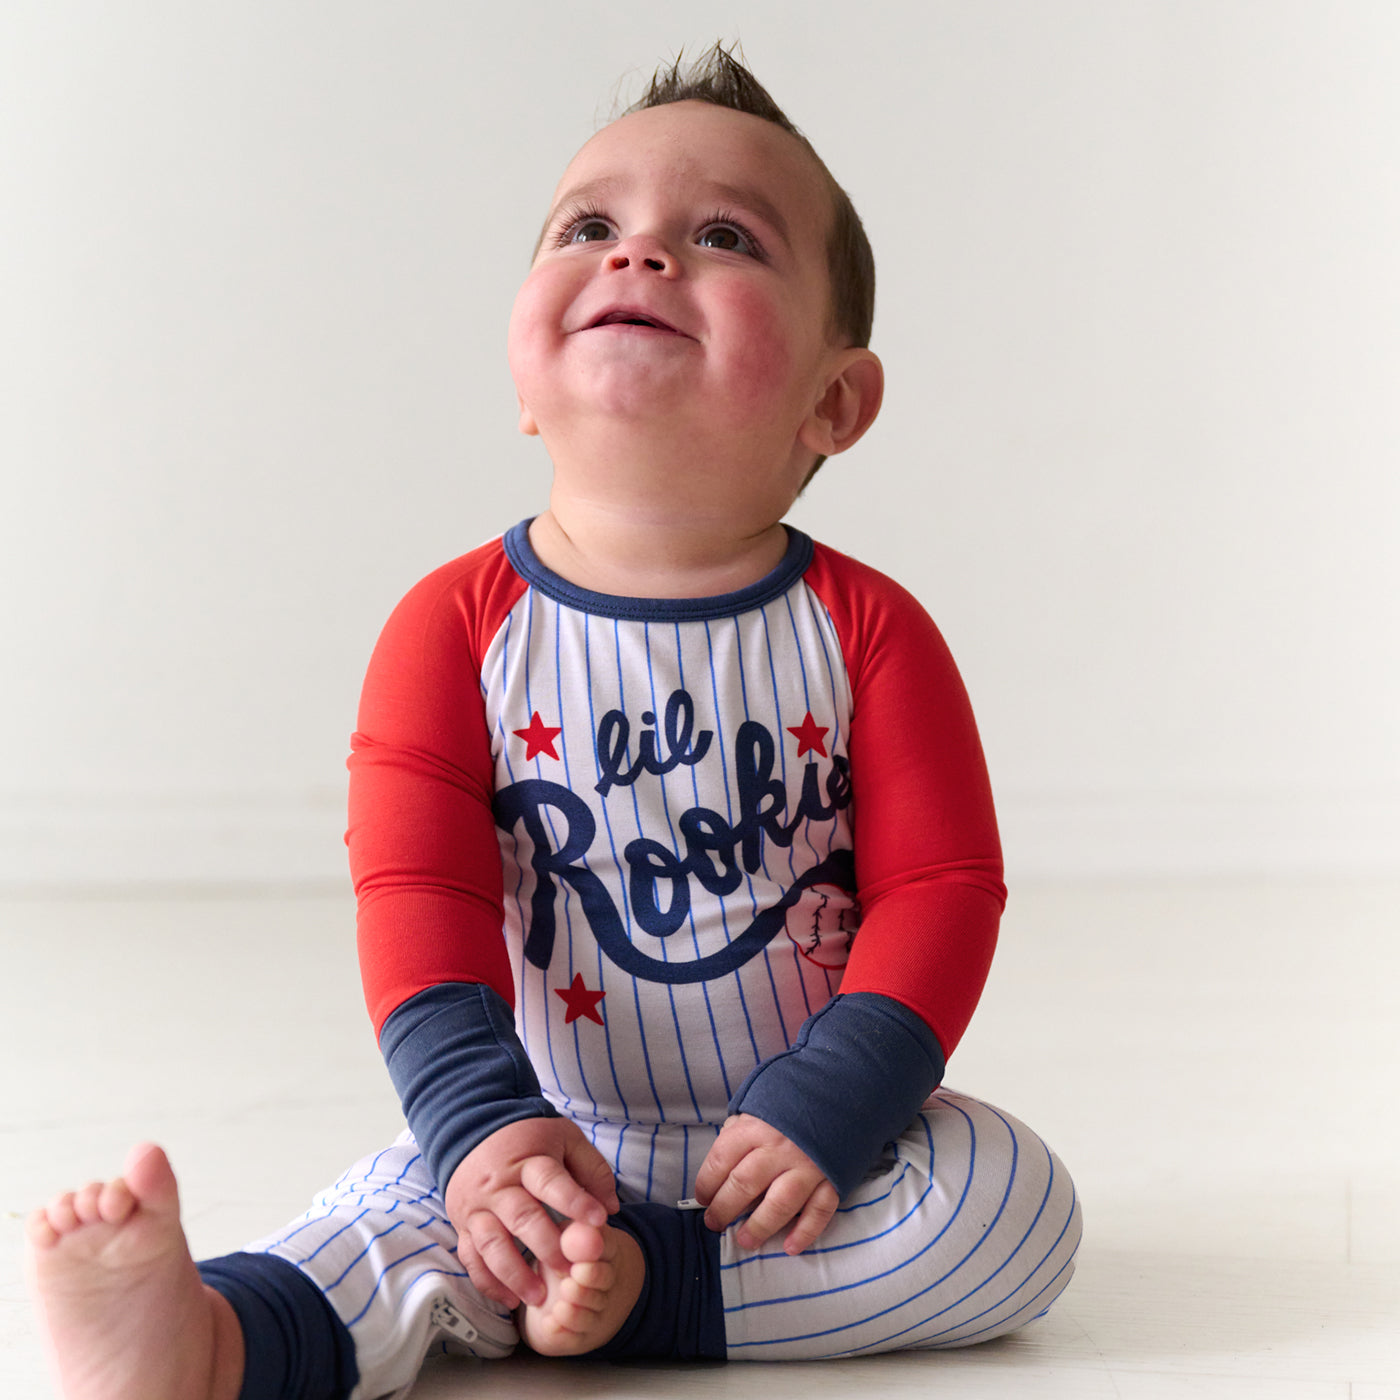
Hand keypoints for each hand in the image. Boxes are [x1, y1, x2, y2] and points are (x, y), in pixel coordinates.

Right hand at [445, 1117, 618, 1308]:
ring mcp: (476, 1207)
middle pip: (521, 1218)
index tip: (599, 1221)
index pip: (551, 1181)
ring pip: (491, 1244)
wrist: (473, 1130)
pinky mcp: (463, 1225)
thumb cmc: (528, 1138)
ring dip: (515, 1274)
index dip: (575, 1201)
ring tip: (540, 1297)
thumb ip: (591, 1169)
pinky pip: (471, 1258)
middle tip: (571, 1271)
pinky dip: (488, 1283)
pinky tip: (511, 1301)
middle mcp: (498, 1185)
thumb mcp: (564, 1138)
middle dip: (547, 1246)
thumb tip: (611, 1208)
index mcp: (527, 1160)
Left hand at [694, 1113, 837, 1254]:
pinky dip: (805, 1231)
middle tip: (715, 1223)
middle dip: (724, 1209)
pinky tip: (790, 1246)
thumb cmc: (787, 1106)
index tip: (703, 1198)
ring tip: (745, 1240)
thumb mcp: (755, 1108)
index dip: (707, 1183)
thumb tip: (719, 1170)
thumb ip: (737, 1134)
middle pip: (745, 1184)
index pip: (722, 1160)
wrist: (837, 1095)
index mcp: (755, 1127)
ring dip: (759, 1226)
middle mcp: (779, 1147)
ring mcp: (807, 1165)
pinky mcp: (832, 1178)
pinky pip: (820, 1210)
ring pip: (779, 1203)